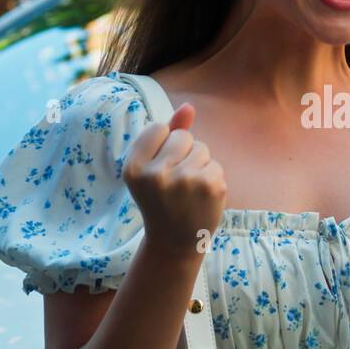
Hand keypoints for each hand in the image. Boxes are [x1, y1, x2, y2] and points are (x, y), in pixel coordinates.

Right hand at [122, 102, 226, 259]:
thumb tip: (188, 106)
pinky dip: (211, 178)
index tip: (159, 169)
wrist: (174, 242)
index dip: (163, 145)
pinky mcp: (209, 187)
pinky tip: (201, 197)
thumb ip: (168, 133)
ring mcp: (184, 181)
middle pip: (183, 136)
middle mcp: (156, 174)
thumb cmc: (161, 199)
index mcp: (133, 168)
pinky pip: (215, 164)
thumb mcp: (152, 167)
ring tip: (188, 189)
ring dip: (199, 164)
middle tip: (175, 183)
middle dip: (183, 153)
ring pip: (202, 148)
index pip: (158, 128)